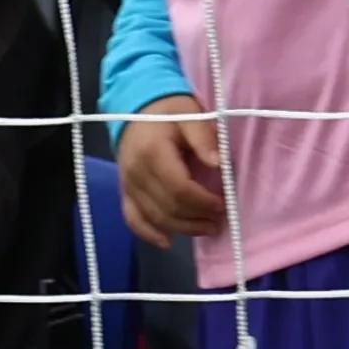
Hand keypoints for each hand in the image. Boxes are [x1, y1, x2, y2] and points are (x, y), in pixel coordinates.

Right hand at [114, 96, 226, 243]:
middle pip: (167, 208)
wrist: (137, 107)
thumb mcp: (190, 115)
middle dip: (197, 218)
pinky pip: (132, 219)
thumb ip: (204, 138)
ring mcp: (127, 184)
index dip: (203, 202)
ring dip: (182, 228)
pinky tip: (167, 242)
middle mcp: (136, 173)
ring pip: (154, 218)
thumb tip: (217, 164)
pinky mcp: (125, 191)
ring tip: (207, 229)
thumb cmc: (169, 111)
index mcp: (153, 153)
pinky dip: (148, 234)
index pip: (179, 189)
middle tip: (221, 220)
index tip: (223, 204)